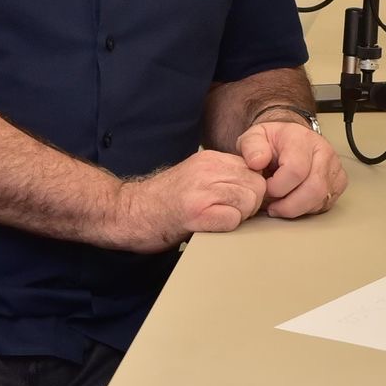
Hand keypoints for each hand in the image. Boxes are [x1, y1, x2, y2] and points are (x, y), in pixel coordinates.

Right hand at [114, 150, 268, 252]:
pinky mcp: (195, 212)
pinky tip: (210, 226)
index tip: (241, 202)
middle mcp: (207, 169)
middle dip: (251, 204)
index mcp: (209, 158)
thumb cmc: (162, 200)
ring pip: (249, 201)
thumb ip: (222, 176)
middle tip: (230, 214)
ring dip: (240, 216)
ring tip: (218, 219)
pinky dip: (227, 227)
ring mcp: (201, 190)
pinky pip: (233, 219)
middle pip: (257, 185)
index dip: (253, 190)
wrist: (129, 212)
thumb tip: (257, 187)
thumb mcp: (194, 176)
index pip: (254, 169)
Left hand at [235, 120, 347, 219]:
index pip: (296, 170)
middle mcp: (323, 152)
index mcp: (302, 139)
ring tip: (279, 204)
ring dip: (296, 209)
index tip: (265, 189)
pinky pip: (325, 205)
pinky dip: (306, 209)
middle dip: (289, 205)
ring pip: (320, 200)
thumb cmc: (272, 142)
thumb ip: (251, 147)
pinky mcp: (338, 183)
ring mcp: (334, 168)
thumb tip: (257, 162)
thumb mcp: (254, 137)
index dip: (278, 187)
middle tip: (272, 206)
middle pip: (314, 189)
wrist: (289, 140)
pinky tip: (293, 202)